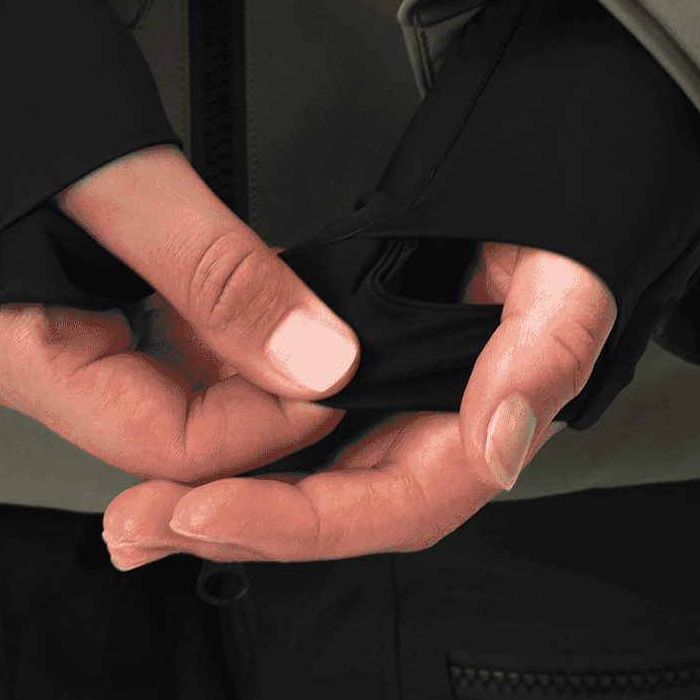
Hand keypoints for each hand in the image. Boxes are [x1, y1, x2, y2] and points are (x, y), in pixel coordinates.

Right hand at [0, 144, 360, 485]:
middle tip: (332, 342)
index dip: (262, 423)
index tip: (334, 375)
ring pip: (168, 388)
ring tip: (301, 311)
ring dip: (243, 361)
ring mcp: (36, 329)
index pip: (158, 444)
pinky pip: (153, 343)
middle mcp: (14, 356)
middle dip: (259, 396)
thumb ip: (221, 275)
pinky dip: (214, 325)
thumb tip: (313, 357)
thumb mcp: (126, 173)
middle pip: (165, 426)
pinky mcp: (62, 297)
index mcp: (4, 347)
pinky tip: (255, 291)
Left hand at [101, 242, 616, 566]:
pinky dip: (211, 430)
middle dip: (226, 527)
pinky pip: (270, 416)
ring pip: (286, 473)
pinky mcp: (337, 370)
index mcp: (475, 435)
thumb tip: (498, 445)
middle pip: (318, 511)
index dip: (291, 522)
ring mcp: (376, 407)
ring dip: (207, 494)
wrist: (551, 173)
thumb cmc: (565, 230)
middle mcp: (420, 435)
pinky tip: (150, 440)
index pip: (381, 510)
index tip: (205, 511)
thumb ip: (543, 360)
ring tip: (129, 513)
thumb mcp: (571, 283)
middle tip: (136, 526)